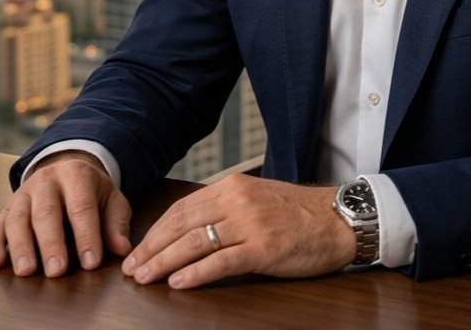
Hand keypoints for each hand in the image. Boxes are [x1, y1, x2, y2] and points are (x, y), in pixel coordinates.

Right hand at [0, 151, 131, 276]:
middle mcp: (47, 180)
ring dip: (21, 246)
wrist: (66, 170)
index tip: (91, 263)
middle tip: (57, 271)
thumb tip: (122, 248)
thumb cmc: (91, 192)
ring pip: (18, 219)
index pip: (82, 206)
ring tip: (27, 271)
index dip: (87, 235)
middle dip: (52, 243)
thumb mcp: (111, 199)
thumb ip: (116, 223)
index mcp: (77, 175)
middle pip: (47, 212)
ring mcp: (23, 193)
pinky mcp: (6, 207)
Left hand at [122, 174, 355, 288]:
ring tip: (145, 279)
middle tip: (132, 270)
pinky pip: (221, 261)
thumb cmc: (298, 214)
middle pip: (182, 225)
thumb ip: (227, 209)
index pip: (183, 208)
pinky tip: (178, 283)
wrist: (338, 219)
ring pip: (195, 242)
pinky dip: (196, 273)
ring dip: (164, 262)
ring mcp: (250, 223)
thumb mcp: (258, 199)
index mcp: (233, 186)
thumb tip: (191, 229)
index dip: (156, 231)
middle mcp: (238, 201)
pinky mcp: (263, 248)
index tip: (139, 250)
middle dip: (153, 248)